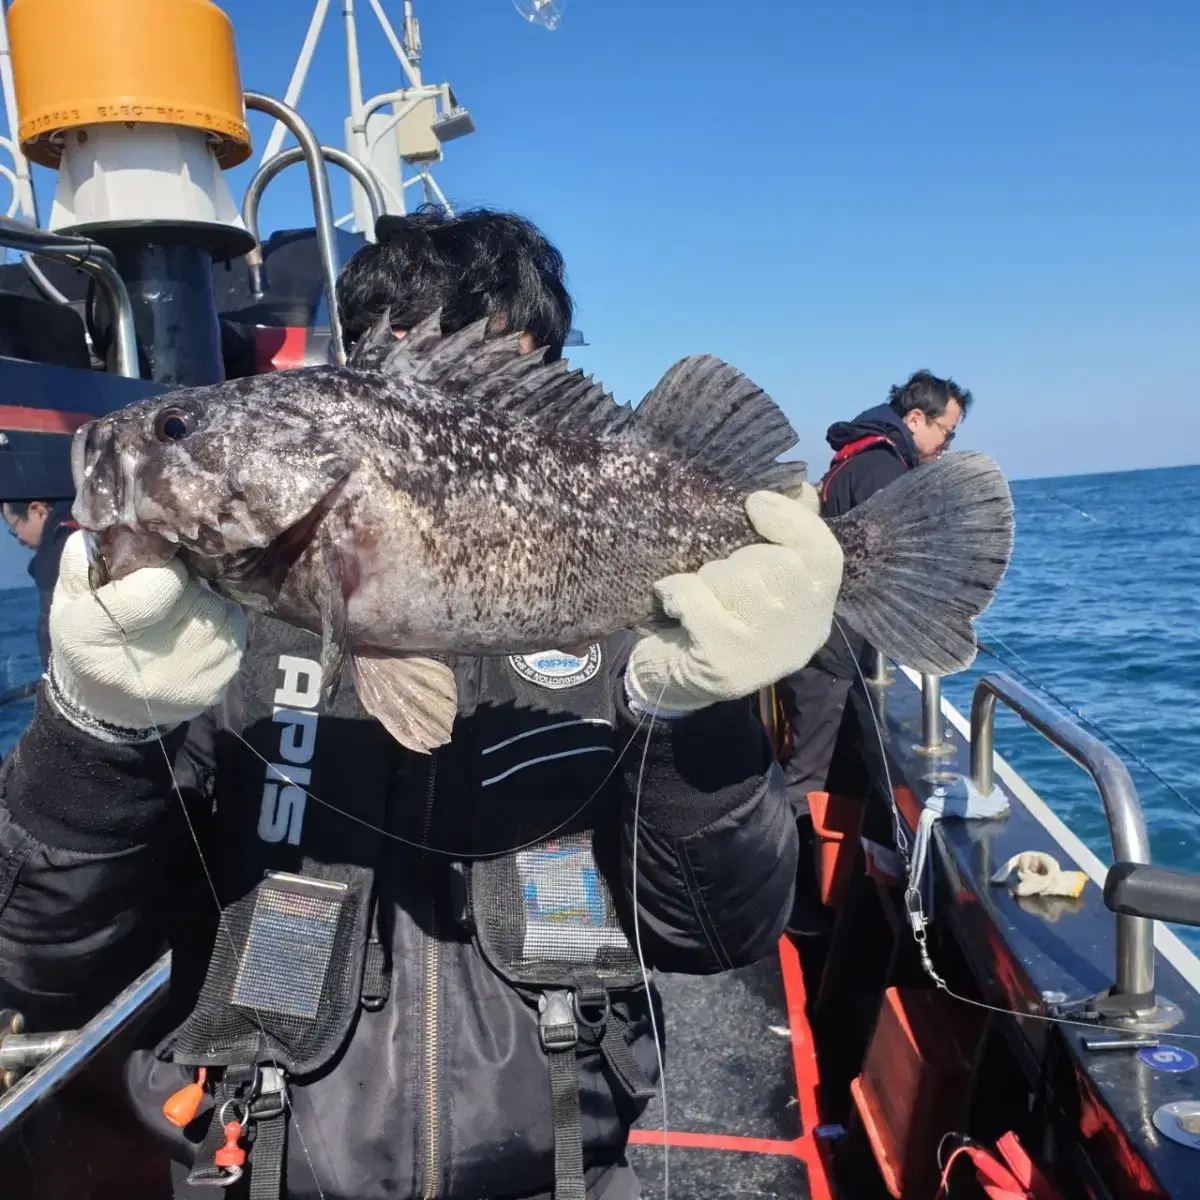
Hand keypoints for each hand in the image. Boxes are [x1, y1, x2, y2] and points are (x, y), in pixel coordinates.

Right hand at [46, 532, 244, 742]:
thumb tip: (126, 528)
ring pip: (220, 609)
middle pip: (195, 594)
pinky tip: (194, 630)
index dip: (163, 566)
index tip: (156, 564)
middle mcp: (146, 664)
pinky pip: (234, 632)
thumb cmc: (88, 641)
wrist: (107, 707)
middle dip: (185, 582)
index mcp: (95, 633)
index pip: (157, 582)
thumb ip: (87, 559)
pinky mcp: (216, 687)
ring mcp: (187, 680)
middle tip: (166, 590)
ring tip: (179, 612)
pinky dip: (218, 623)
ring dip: (205, 602)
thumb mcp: (70, 598)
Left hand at [626, 491, 842, 714]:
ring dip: (705, 576)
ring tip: (698, 594)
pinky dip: (676, 590)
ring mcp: (765, 652)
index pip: (826, 555)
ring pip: (735, 580)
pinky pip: (697, 600)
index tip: (754, 502)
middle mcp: (802, 634)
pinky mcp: (724, 664)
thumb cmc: (721, 616)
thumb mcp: (759, 578)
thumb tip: (799, 485)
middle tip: (716, 573)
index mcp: (818, 607)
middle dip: (737, 557)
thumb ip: (785, 533)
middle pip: (777, 565)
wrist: (677, 682)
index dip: (793, 520)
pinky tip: (671, 598)